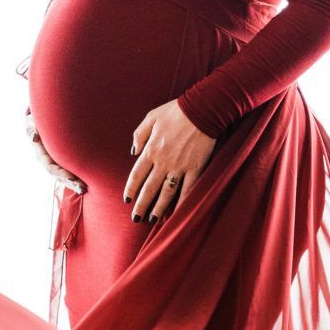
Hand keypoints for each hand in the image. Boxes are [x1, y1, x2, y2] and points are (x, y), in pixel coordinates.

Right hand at [26, 109, 85, 194]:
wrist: (41, 122)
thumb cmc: (36, 122)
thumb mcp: (31, 123)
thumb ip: (31, 129)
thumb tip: (34, 138)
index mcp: (42, 155)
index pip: (51, 168)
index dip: (61, 173)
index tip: (71, 178)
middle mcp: (49, 163)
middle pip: (60, 176)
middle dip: (71, 183)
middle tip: (82, 188)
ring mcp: (57, 164)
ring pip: (66, 178)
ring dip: (75, 185)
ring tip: (85, 189)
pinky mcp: (64, 162)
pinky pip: (71, 173)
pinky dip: (78, 179)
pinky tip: (88, 185)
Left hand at [126, 100, 215, 223]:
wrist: (201, 109)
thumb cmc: (176, 111)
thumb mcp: (151, 117)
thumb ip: (139, 135)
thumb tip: (133, 152)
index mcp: (151, 150)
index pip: (137, 175)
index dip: (131, 189)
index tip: (127, 200)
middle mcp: (163, 162)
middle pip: (149, 188)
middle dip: (141, 205)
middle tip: (136, 218)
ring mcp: (180, 167)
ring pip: (166, 193)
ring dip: (159, 208)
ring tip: (153, 220)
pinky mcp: (195, 168)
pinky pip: (188, 190)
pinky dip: (182, 203)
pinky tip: (177, 214)